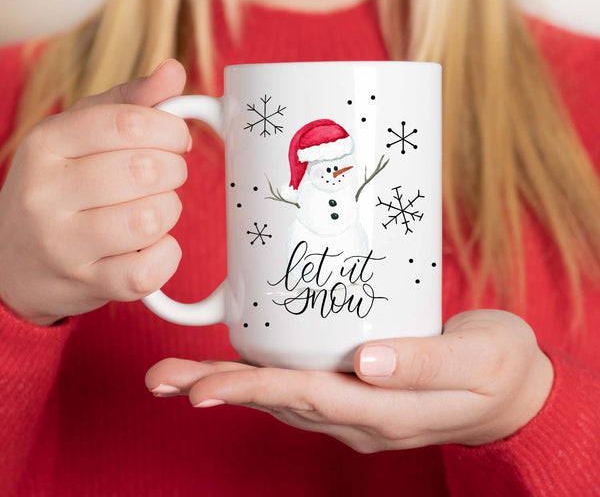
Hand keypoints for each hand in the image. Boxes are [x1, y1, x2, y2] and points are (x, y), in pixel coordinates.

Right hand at [0, 59, 190, 325]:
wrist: (13, 262)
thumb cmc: (61, 187)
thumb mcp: (81, 134)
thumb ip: (129, 102)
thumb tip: (173, 71)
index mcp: (47, 144)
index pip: (129, 123)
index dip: (170, 130)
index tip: (175, 139)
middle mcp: (46, 194)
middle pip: (147, 170)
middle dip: (174, 170)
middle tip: (165, 176)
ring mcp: (62, 245)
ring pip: (152, 218)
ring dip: (169, 212)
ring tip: (153, 211)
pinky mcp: (86, 284)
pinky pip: (149, 270)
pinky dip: (166, 255)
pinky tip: (153, 246)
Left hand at [145, 309, 553, 451]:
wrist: (513, 389)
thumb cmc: (497, 368)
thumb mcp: (476, 362)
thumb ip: (424, 364)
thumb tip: (366, 361)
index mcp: (384, 411)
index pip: (306, 398)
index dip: (252, 389)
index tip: (202, 388)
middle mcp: (360, 417)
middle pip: (278, 401)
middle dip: (218, 389)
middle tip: (162, 379)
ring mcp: (356, 409)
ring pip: (282, 397)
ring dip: (230, 384)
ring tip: (180, 375)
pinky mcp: (357, 392)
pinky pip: (301, 388)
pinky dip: (262, 377)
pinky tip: (239, 364)